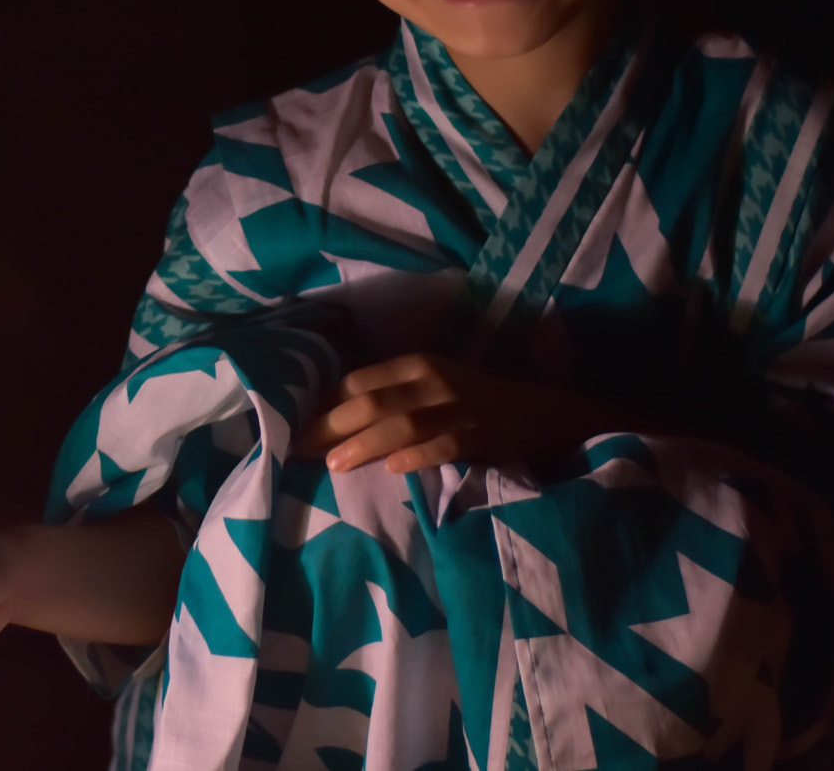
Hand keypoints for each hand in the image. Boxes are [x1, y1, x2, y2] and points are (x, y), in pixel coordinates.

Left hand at [293, 353, 602, 472]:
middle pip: (372, 402)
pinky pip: (441, 446)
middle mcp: (433, 381)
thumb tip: (332, 417)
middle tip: (301, 449)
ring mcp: (456, 408)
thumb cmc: (472, 400)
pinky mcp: (478, 436)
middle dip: (332, 426)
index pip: (359, 381)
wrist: (537, 411)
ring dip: (364, 443)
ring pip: (400, 424)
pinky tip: (392, 469)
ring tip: (334, 464)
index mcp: (416, 364)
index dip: (325, 404)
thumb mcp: (430, 386)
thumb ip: (389, 396)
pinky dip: (414, 457)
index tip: (296, 426)